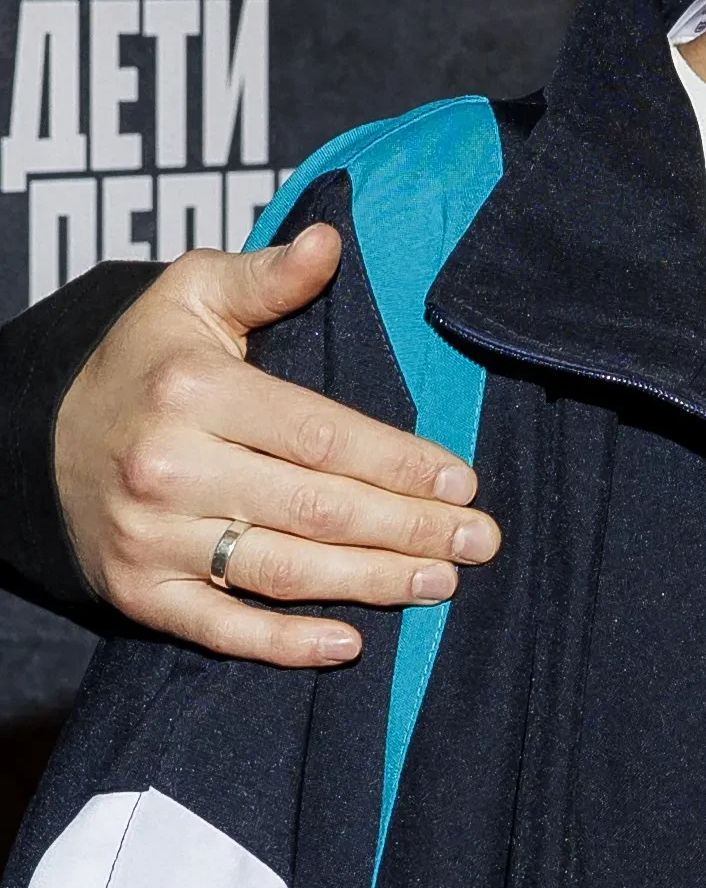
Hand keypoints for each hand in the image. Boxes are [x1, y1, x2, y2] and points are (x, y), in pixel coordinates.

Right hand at [58, 225, 503, 665]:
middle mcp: (170, 468)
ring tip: (442, 582)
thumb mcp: (191, 296)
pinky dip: (285, 644)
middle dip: (409, 528)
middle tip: (480, 541)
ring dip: (373, 583)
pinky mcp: (138, 593)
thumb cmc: (145, 364)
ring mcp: (151, 537)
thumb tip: (329, 242)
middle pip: (317, 508)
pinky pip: (220, 628)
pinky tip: (351, 644)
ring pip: (283, 570)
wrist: (40, 440)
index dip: (399, 462)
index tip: (463, 481)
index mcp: (194, 393)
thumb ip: (265, 276)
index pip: (322, 436)